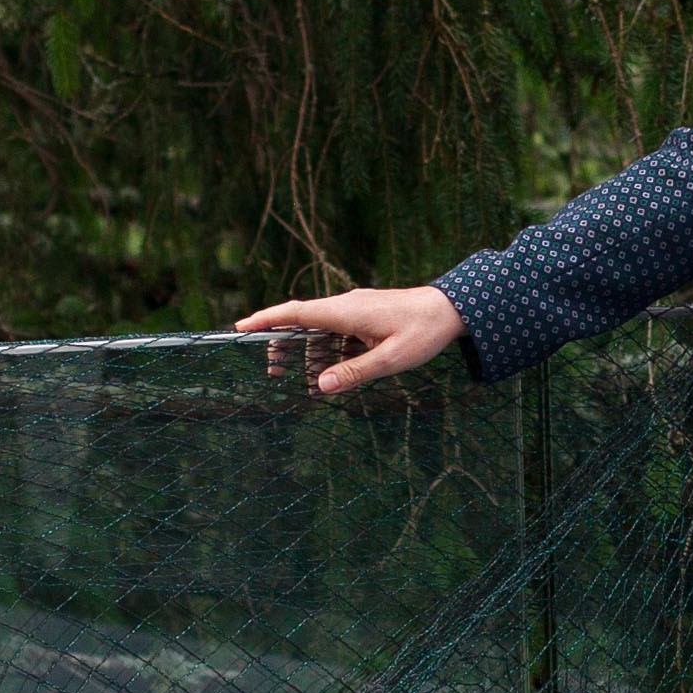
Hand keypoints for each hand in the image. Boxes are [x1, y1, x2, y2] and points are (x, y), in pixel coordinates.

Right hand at [237, 285, 466, 395]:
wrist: (452, 309)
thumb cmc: (424, 332)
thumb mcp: (391, 358)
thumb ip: (355, 372)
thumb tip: (320, 386)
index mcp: (346, 312)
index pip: (296, 313)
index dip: (266, 320)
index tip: (240, 327)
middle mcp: (346, 306)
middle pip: (302, 323)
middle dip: (282, 345)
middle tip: (271, 371)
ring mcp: (355, 310)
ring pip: (320, 331)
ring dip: (307, 353)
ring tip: (298, 381)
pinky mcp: (365, 316)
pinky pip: (337, 333)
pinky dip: (328, 352)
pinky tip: (330, 373)